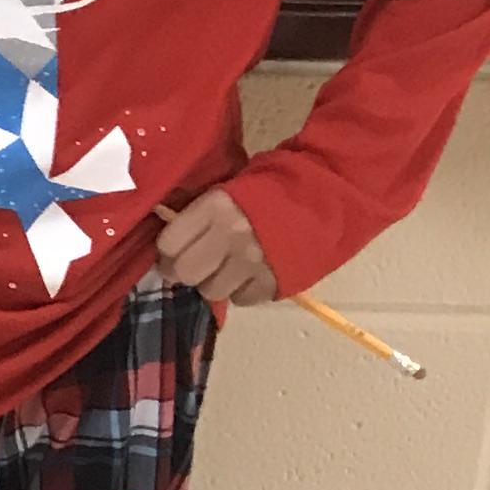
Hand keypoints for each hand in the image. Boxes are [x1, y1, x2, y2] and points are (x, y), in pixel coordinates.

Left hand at [155, 186, 277, 308]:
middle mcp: (231, 236)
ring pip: (211, 291)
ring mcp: (254, 263)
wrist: (323, 197)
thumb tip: (169, 242)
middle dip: (183, 272)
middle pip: (185, 273)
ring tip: (225, 269)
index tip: (171, 252)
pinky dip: (241, 290)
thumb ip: (198, 214)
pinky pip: (241, 299)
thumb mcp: (228, 189)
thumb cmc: (270, 189)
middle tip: (192, 266)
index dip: (166, 251)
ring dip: (213, 283)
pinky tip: (249, 274)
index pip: (169, 243)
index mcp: (216, 207)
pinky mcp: (274, 282)